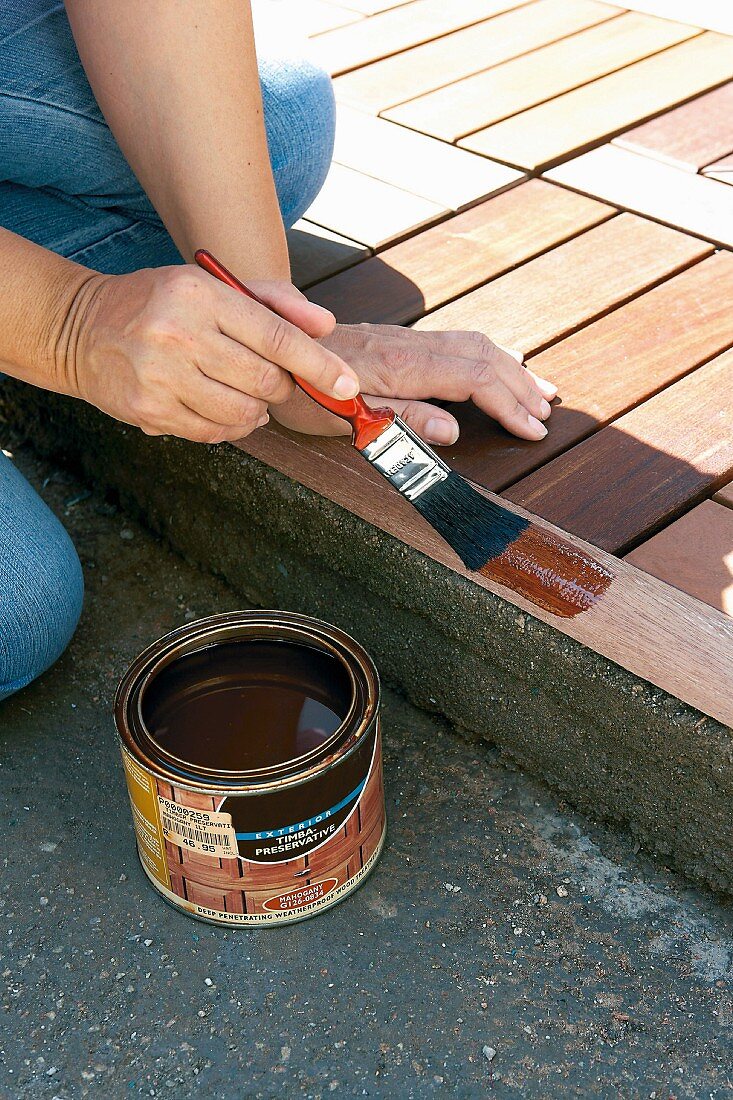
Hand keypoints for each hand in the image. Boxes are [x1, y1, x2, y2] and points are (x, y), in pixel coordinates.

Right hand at [67, 267, 354, 442]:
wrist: (80, 328)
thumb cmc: (158, 303)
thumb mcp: (210, 285)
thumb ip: (274, 302)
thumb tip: (325, 326)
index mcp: (200, 294)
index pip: (277, 336)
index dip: (319, 365)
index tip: (346, 385)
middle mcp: (179, 334)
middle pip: (264, 381)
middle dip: (280, 387)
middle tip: (269, 379)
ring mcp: (161, 376)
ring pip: (242, 413)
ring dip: (256, 410)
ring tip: (242, 393)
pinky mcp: (149, 410)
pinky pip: (213, 433)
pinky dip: (229, 426)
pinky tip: (217, 406)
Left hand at [269, 323, 556, 443]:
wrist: (268, 347)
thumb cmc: (300, 390)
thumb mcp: (342, 417)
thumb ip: (400, 420)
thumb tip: (453, 430)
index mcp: (401, 366)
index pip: (473, 379)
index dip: (508, 404)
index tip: (532, 430)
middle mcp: (409, 346)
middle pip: (482, 356)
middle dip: (520, 386)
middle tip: (547, 413)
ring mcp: (405, 340)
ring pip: (473, 344)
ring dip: (510, 369)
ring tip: (539, 390)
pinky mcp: (398, 341)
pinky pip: (456, 342)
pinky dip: (488, 356)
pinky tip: (499, 364)